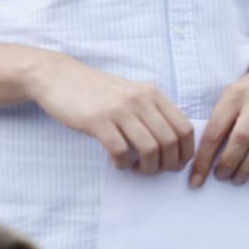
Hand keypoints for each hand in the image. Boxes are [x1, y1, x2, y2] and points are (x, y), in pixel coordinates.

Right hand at [26, 52, 193, 174]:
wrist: (63, 78)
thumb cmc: (99, 92)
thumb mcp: (134, 94)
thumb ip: (152, 112)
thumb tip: (171, 144)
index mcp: (154, 94)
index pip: (184, 127)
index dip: (186, 152)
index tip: (177, 164)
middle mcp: (141, 100)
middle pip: (170, 142)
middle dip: (168, 164)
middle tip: (155, 171)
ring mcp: (120, 110)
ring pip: (149, 148)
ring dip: (147, 167)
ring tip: (137, 168)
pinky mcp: (97, 121)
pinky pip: (119, 151)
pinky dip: (121, 164)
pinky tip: (117, 163)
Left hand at [190, 54, 248, 187]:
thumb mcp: (232, 96)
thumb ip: (221, 122)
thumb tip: (206, 160)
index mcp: (235, 94)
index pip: (215, 131)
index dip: (204, 160)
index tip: (196, 180)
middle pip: (240, 139)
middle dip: (228, 164)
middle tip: (222, 177)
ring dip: (248, 168)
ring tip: (239, 178)